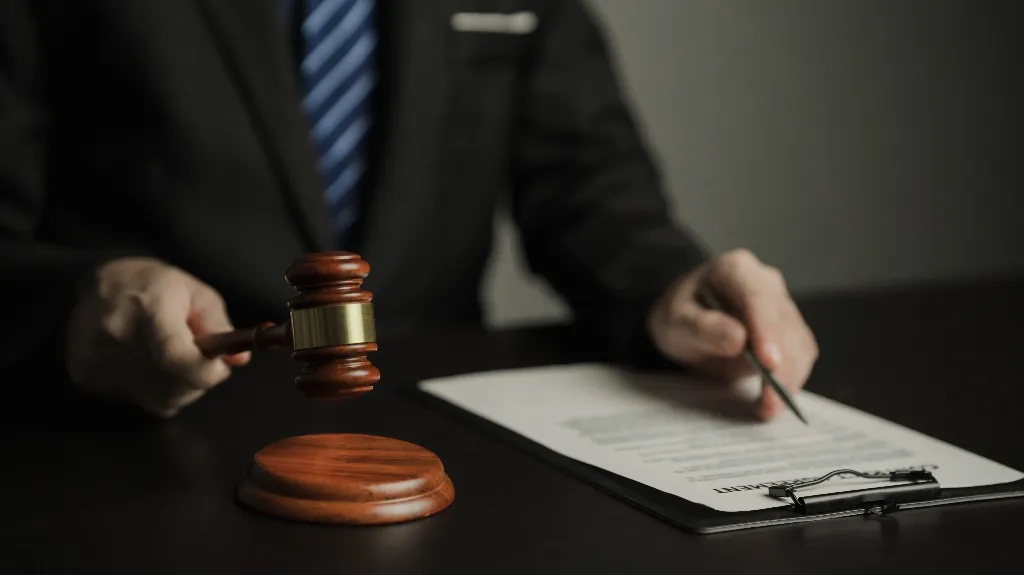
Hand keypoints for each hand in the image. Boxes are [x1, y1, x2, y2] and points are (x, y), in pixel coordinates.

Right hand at [64, 257, 249, 417]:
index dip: (205, 371)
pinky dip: (151, 389)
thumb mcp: (196, 294)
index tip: (218, 367)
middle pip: (173, 386)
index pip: (177, 358)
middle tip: (194, 356)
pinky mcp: (86, 377)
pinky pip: (137, 401)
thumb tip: (239, 359)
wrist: (100, 286)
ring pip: (159, 399)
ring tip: (168, 357)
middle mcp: (117, 336)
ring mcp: (97, 359)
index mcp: (148, 308)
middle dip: (197, 378)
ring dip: (176, 387)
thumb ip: (219, 325)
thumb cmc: (156, 286)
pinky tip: (146, 365)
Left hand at [647, 249, 818, 419]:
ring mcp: (781, 308)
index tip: (768, 362)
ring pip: (799, 342)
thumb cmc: (679, 315)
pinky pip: (799, 357)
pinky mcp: (789, 333)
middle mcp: (766, 283)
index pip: (758, 296)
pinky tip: (771, 400)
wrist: (685, 322)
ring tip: (767, 407)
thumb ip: (701, 327)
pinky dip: (789, 381)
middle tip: (768, 400)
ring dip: (789, 378)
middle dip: (781, 365)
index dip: (767, 330)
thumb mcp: (674, 321)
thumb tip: (738, 339)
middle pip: (784, 323)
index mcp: (735, 269)